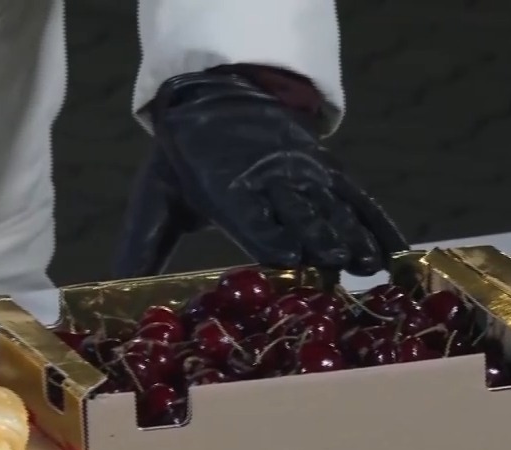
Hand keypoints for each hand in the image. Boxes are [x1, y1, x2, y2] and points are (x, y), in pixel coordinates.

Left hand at [114, 70, 407, 278]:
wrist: (216, 96)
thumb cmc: (183, 162)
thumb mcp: (156, 201)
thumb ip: (140, 250)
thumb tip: (112, 292)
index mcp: (226, 188)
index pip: (252, 217)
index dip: (270, 241)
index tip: (287, 267)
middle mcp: (271, 179)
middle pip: (300, 214)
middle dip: (318, 244)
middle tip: (337, 276)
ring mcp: (305, 172)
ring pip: (334, 207)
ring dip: (354, 237)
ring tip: (371, 269)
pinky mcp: (329, 170)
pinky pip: (359, 199)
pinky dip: (380, 225)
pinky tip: (397, 255)